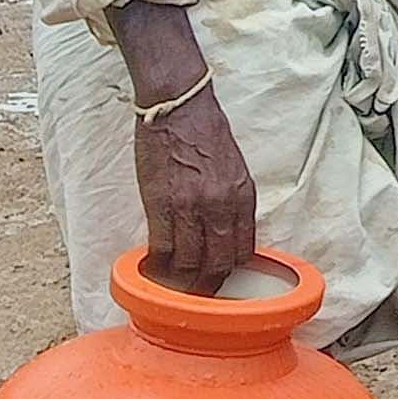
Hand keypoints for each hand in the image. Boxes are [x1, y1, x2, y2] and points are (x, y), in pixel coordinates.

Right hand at [115, 0, 255, 290]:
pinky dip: (158, 264)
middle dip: (209, 286)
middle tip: (197, 294)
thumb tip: (230, 239)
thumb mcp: (235, 169)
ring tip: (174, 283)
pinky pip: (161, 248)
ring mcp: (189, 206)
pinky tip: (153, 266)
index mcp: (243, 195)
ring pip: (188, 263)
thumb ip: (234, 204)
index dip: (232, 272)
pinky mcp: (159, 203)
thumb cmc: (207, 134)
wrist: (179, 105)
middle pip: (218, 265)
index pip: (244, 251)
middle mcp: (220, 204)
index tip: (222, 281)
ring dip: (181, 280)